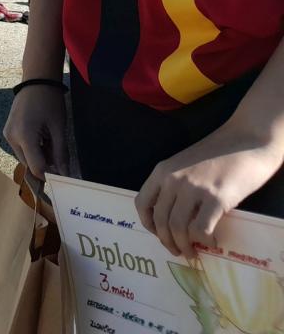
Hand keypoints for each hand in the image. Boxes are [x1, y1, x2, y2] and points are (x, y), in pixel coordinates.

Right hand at [2, 85, 68, 180]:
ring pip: (26, 158)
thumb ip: (61, 153)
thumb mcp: (59, 128)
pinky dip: (33, 149)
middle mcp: (12, 138)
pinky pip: (22, 149)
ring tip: (50, 140)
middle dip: (46, 164)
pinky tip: (42, 137)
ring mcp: (8, 135)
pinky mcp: (8, 132)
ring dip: (39, 156)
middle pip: (29, 165)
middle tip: (59, 152)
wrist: (36, 81)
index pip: (37, 168)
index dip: (51, 176)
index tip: (64, 177)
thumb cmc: (49, 101)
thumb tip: (66, 175)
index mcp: (24, 137)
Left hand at [136, 124, 283, 256]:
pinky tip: (213, 241)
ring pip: (177, 228)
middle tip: (179, 251)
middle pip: (160, 220)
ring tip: (194, 252)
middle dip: (167, 241)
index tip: (159, 235)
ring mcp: (194, 188)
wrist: (248, 138)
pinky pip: (201, 229)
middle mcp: (173, 179)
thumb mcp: (186, 164)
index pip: (142, 203)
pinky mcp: (216, 198)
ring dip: (184, 246)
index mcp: (162, 170)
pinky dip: (205, 241)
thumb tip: (173, 216)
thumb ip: (176, 185)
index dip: (149, 225)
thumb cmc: (219, 153)